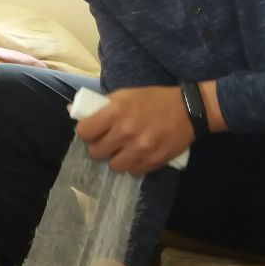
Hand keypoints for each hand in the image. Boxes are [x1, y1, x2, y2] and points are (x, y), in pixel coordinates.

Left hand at [75, 85, 192, 174]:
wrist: (189, 110)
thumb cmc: (154, 99)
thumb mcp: (126, 94)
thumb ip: (103, 105)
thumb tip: (76, 112)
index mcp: (116, 111)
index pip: (84, 132)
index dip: (86, 133)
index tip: (92, 132)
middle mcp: (125, 132)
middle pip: (95, 152)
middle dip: (99, 147)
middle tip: (108, 142)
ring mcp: (140, 149)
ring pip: (113, 165)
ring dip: (116, 158)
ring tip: (123, 150)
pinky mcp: (153, 161)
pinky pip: (132, 171)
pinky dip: (133, 165)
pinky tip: (138, 155)